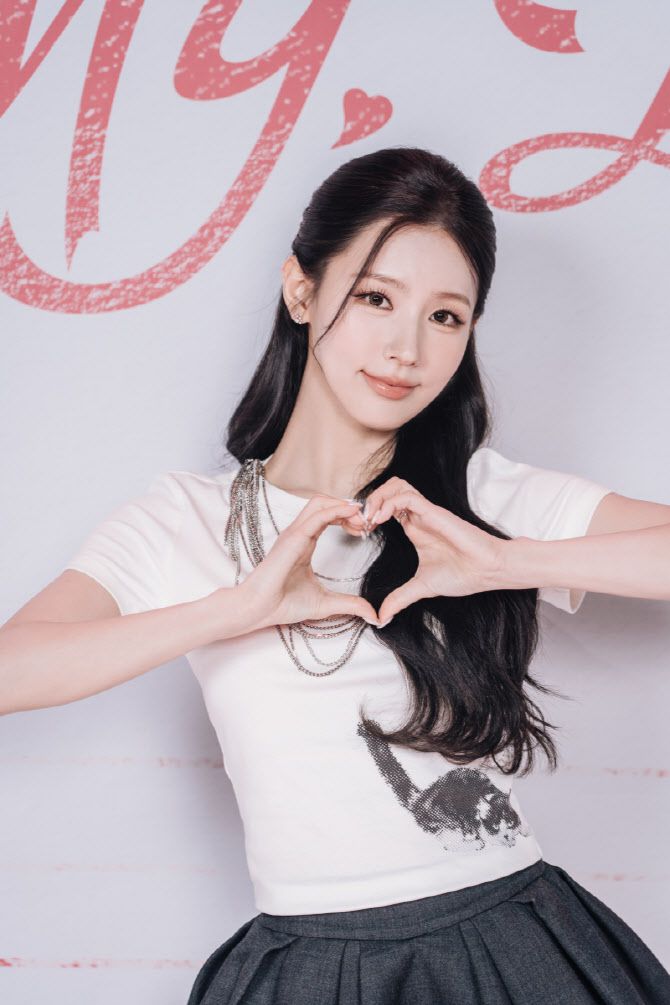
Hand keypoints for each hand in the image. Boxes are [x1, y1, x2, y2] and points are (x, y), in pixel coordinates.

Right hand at [237, 495, 380, 629]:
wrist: (259, 609)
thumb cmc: (283, 604)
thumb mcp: (326, 603)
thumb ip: (350, 605)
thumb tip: (373, 615)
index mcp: (305, 541)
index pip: (328, 516)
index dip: (348, 518)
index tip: (364, 531)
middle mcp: (299, 533)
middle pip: (325, 502)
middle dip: (349, 508)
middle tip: (366, 524)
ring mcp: (295, 533)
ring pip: (320, 502)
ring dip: (344, 506)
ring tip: (361, 521)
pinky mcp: (293, 538)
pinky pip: (317, 515)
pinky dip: (337, 510)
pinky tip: (352, 515)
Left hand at [357, 477, 506, 625]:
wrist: (487, 571)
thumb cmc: (462, 575)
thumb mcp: (421, 588)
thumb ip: (399, 599)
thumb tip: (381, 618)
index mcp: (414, 528)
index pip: (387, 506)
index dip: (370, 514)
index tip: (361, 532)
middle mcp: (418, 516)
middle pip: (390, 489)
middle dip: (370, 500)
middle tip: (362, 522)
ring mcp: (426, 512)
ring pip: (397, 486)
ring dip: (378, 498)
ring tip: (370, 519)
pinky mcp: (434, 513)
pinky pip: (407, 497)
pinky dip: (389, 503)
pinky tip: (380, 520)